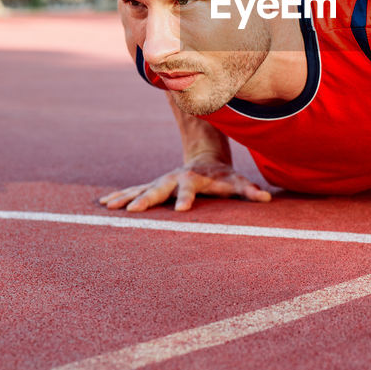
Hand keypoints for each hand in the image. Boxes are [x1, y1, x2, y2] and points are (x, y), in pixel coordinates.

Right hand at [98, 160, 271, 212]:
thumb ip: (250, 190)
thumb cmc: (223, 176)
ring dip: (124, 198)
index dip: (186, 198)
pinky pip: (133, 191)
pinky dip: (119, 197)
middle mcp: (172, 179)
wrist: (204, 157)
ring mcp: (160, 181)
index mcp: (192, 179)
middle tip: (132, 212)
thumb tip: (266, 199)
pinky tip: (103, 204)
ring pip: (139, 189)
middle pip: (157, 189)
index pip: (189, 189)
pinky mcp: (152, 185)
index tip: (182, 211)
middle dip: (144, 200)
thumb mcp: (237, 182)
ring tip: (108, 206)